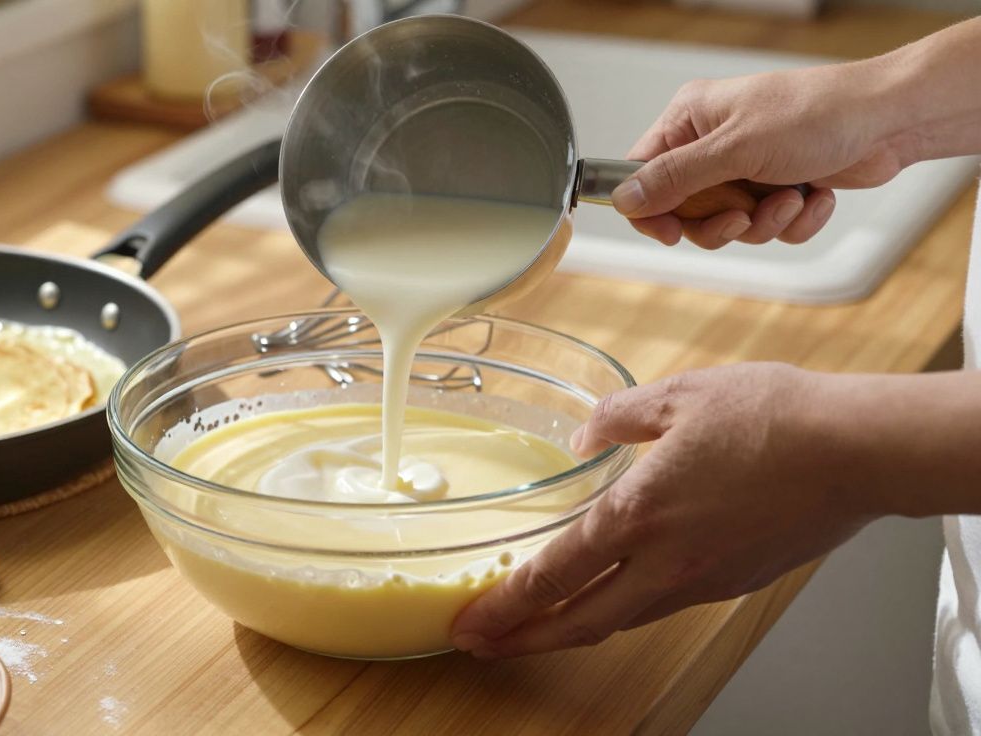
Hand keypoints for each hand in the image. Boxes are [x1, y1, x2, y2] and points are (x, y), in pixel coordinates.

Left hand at [451, 363, 875, 658]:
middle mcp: (665, 561)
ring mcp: (702, 580)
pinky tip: (614, 597)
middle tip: (482, 646)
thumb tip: (584, 436)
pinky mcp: (732, 582)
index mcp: (639, 514)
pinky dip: (623, 611)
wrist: (857, 452)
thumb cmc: (774, 418)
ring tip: (536, 630)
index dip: (505, 605)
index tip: (470, 621)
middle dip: (523, 640)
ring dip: (571, 630)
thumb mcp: (679, 395)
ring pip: (621, 621)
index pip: (553, 575)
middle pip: (579, 622)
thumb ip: (618, 417)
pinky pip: (662, 606)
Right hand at [616, 59, 918, 248]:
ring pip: (728, 225)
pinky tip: (813, 197)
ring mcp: (746, 168)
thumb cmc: (820, 113)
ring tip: (791, 196)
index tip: (670, 233)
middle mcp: (713, 144)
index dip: (650, 209)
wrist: (891, 121)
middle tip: (744, 215)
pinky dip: (792, 221)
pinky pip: (766, 228)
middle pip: (684, 210)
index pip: (641, 173)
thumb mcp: (736, 147)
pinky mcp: (777, 188)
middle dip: (722, 221)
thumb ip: (676, 176)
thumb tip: (625, 198)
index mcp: (691, 119)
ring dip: (764, 222)